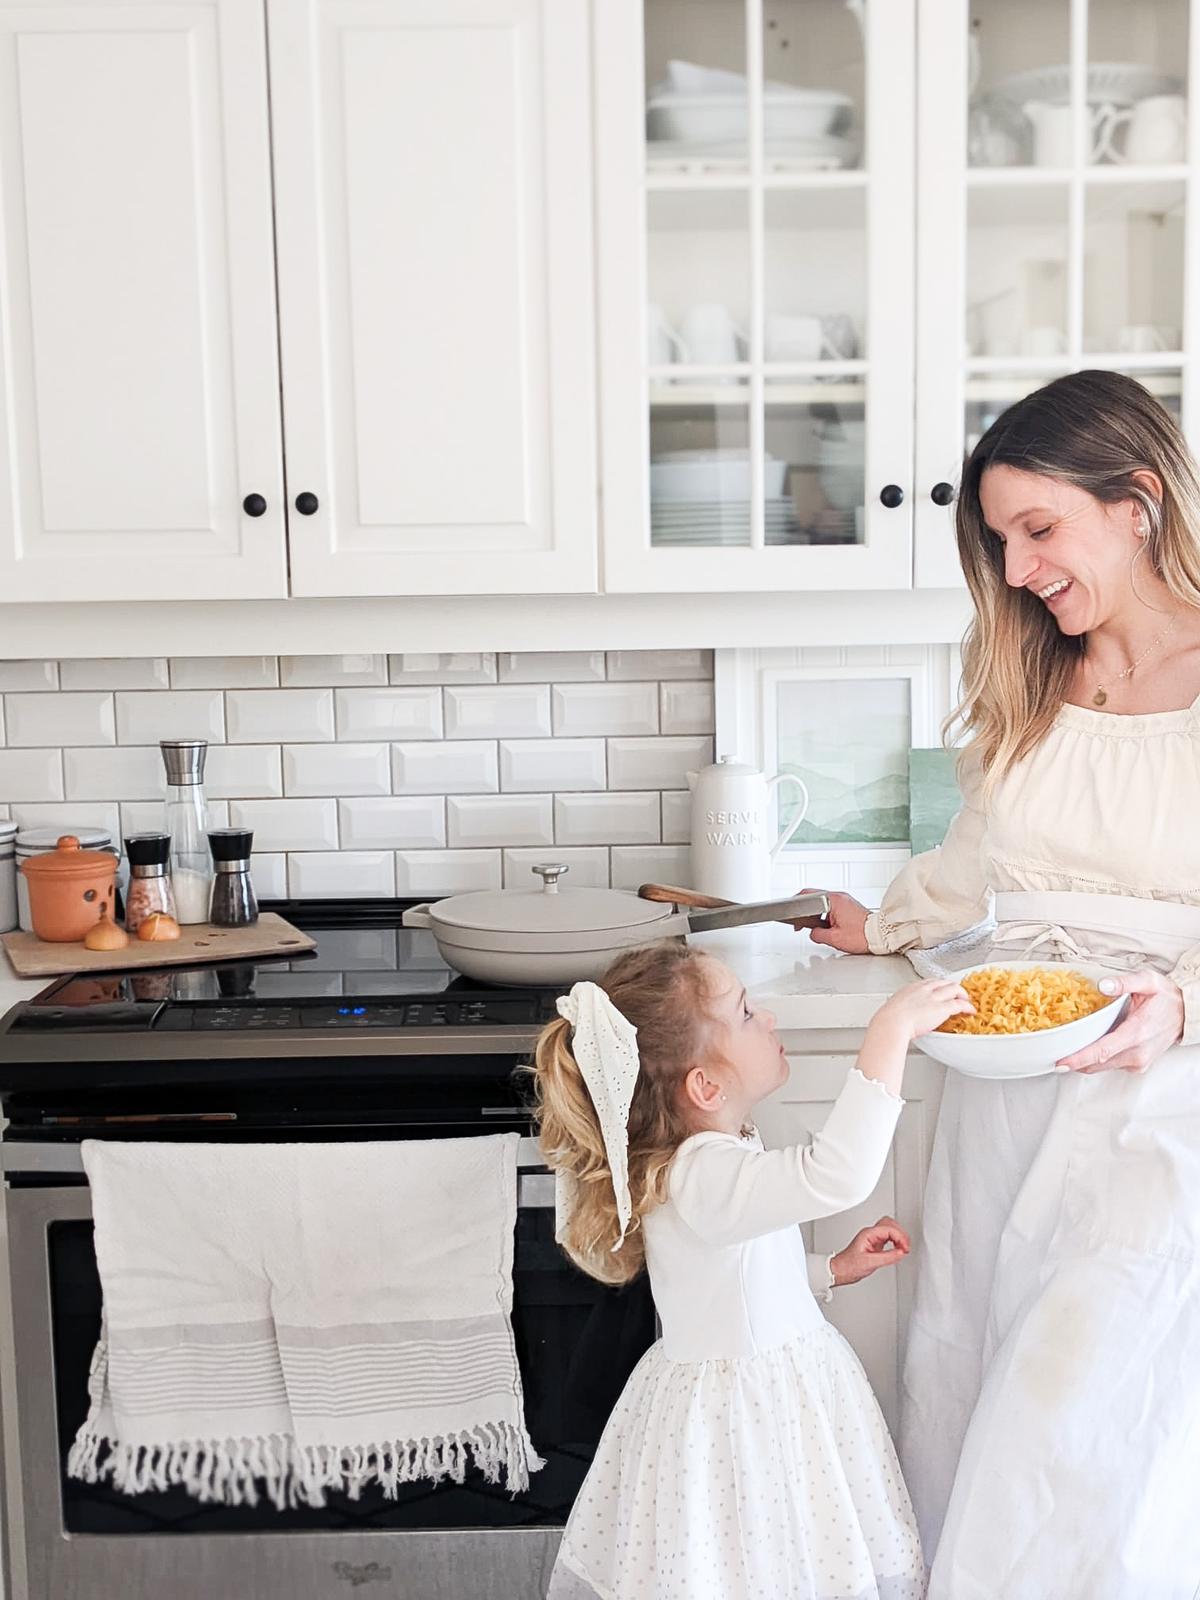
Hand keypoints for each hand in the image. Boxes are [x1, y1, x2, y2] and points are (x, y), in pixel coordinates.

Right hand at [801, 890, 870, 953]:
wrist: (881, 936)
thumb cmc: (863, 935)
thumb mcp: (834, 938)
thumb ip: (817, 934)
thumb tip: (813, 933)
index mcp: (834, 900)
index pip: (808, 895)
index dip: (798, 907)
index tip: (795, 918)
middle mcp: (840, 897)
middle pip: (815, 898)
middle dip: (806, 912)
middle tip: (802, 923)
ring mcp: (846, 900)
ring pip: (823, 903)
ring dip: (817, 914)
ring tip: (817, 927)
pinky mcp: (849, 906)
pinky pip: (832, 907)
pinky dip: (826, 915)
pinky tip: (827, 926)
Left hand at [831, 1217, 910, 1286]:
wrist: (841, 1270)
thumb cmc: (849, 1265)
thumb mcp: (870, 1263)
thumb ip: (888, 1257)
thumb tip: (901, 1252)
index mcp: (869, 1234)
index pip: (889, 1229)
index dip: (900, 1237)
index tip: (905, 1248)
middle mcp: (871, 1234)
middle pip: (891, 1224)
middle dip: (901, 1234)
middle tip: (906, 1247)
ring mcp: (873, 1238)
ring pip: (890, 1228)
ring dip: (899, 1236)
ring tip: (904, 1248)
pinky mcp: (875, 1244)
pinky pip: (888, 1237)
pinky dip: (896, 1241)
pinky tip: (898, 1248)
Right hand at [869, 977, 974, 1045]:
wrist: (892, 1023)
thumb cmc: (889, 1019)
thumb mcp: (894, 1007)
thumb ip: (902, 1008)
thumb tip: (898, 1014)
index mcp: (912, 987)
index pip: (931, 982)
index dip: (940, 986)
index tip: (943, 990)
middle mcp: (924, 989)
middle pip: (944, 982)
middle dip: (953, 987)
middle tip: (958, 994)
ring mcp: (934, 997)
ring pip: (954, 989)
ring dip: (962, 994)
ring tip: (967, 1000)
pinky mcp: (942, 1008)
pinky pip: (959, 1004)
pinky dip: (967, 1007)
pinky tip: (970, 1011)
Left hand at [1056, 969, 1183, 1073]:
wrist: (1186, 1013)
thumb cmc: (1166, 998)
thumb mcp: (1148, 981)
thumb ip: (1125, 982)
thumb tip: (1104, 985)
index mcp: (1137, 1033)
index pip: (1102, 1051)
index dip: (1078, 1058)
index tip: (1060, 1062)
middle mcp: (1137, 1052)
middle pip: (1097, 1063)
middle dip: (1074, 1061)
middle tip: (1051, 1054)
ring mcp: (1139, 1062)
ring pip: (1102, 1067)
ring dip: (1083, 1061)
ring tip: (1066, 1050)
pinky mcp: (1138, 1065)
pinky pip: (1111, 1065)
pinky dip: (1096, 1060)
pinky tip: (1088, 1047)